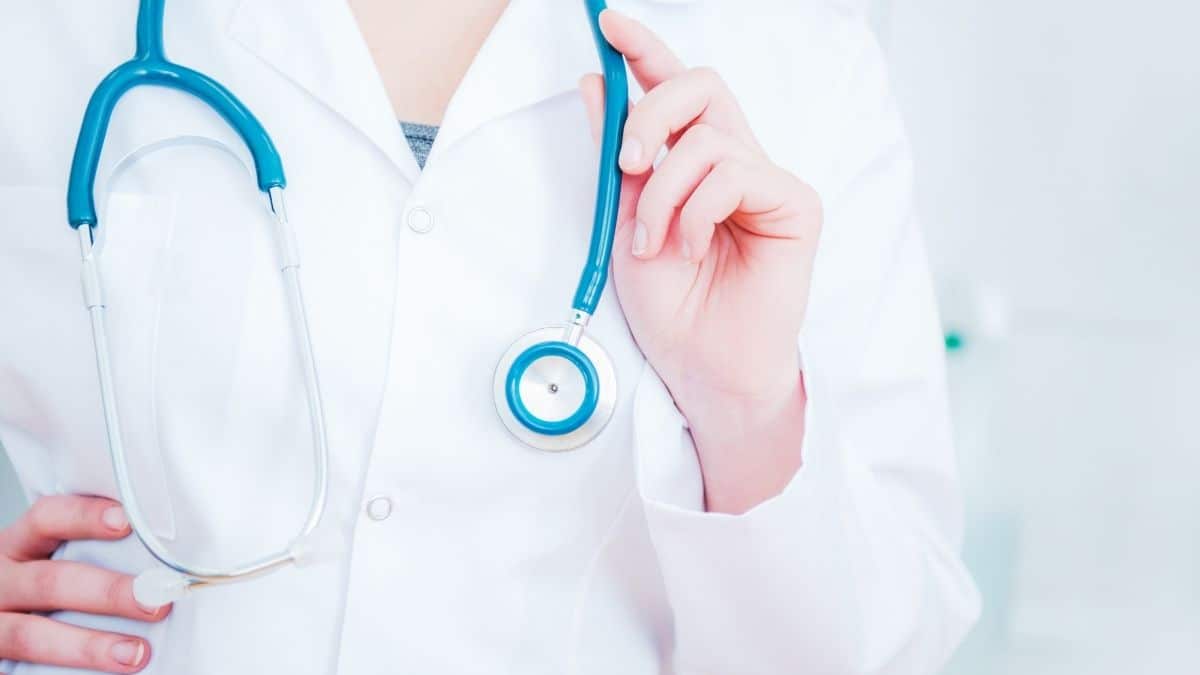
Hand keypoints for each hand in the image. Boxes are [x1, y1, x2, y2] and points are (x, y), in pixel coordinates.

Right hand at [0, 496, 168, 672]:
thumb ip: (89, 556)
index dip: (84, 517)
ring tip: (136, 654)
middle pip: (50, 581)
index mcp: (17, 547)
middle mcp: (0, 582)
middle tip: (156, 602)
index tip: (126, 522)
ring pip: (31, 636)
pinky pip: (20, 671)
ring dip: (88, 646)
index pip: (46, 519)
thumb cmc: (36, 589)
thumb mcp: (45, 561)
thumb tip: (164, 567)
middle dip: (107, 592)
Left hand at [581, 11, 818, 512]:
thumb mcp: (625, 222)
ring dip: (661, 191)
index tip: (606, 23)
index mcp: (694, 166)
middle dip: (650, 109)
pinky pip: (734, 174)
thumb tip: (593, 85)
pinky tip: (690, 249)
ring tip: (656, 243)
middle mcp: (734, 164)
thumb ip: (619, 157)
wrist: (702, 369)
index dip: (643, 52)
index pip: (674, 91)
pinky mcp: (795, 204)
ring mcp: (766, 182)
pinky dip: (695, 211)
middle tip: (626, 157)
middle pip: (700, 87)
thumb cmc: (671, 307)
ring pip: (708, 138)